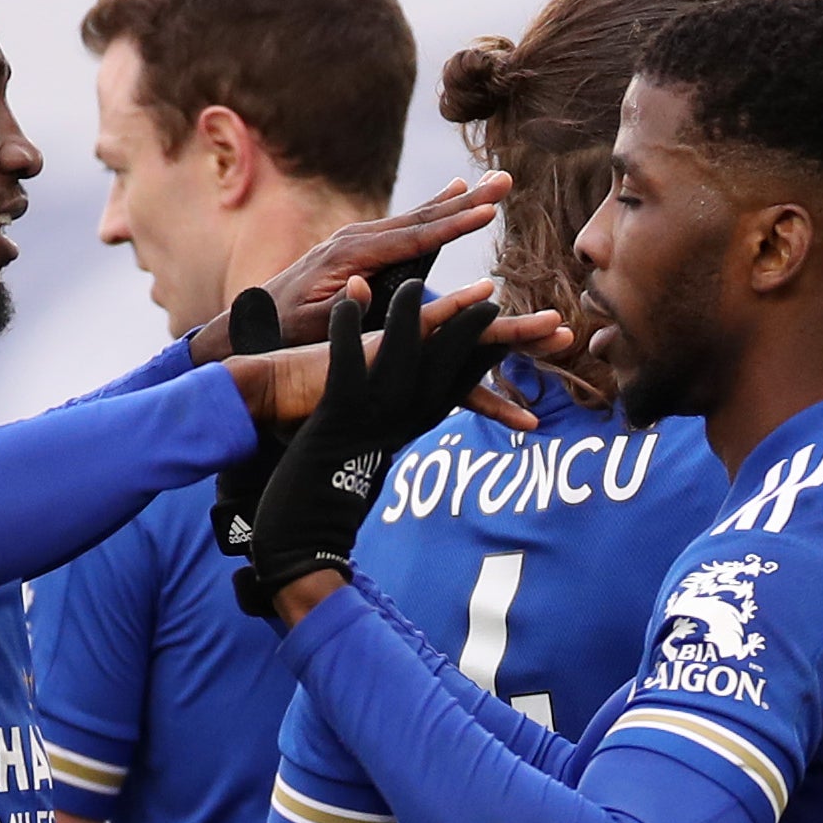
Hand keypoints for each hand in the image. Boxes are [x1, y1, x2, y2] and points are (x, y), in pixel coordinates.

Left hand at [186, 175, 514, 364]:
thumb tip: (364, 286)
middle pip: (422, 217)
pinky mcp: (357, 247)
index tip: (490, 211)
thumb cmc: (286, 333)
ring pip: (417, 217)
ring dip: (457, 200)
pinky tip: (452, 196)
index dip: (454, 224)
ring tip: (490, 183)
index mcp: (352, 256)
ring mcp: (357, 239)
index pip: (414, 238)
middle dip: (467, 200)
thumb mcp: (315, 327)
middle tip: (506, 181)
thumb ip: (344, 307)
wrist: (253, 323)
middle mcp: (356, 239)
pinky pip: (405, 226)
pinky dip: (434, 210)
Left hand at [236, 279, 526, 611]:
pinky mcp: (340, 413)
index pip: (463, 381)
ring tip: (414, 283)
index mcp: (416, 425)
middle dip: (481, 331)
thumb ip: (396, 428)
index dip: (490, 350)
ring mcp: (375, 415)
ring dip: (408, 314)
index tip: (518, 325)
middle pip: (451, 365)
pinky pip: (346, 358)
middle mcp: (405, 420)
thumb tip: (416, 413)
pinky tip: (351, 296)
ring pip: (400, 353)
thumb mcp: (377, 454)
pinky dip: (347, 324)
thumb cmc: (336, 496)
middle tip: (504, 301)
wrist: (304, 539)